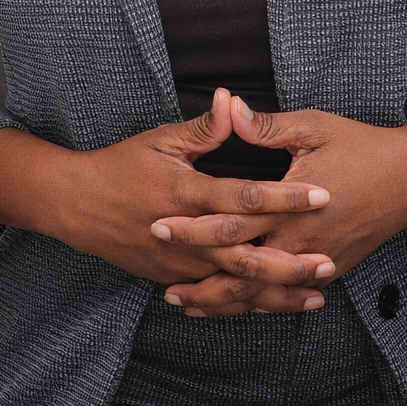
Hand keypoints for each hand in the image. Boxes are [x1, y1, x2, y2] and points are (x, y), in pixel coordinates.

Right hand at [0, 88, 333, 302]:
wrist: (76, 205)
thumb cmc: (121, 165)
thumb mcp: (161, 138)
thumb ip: (204, 127)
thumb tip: (232, 100)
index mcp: (188, 194)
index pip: (246, 196)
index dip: (286, 197)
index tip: (321, 194)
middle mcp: (187, 236)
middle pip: (246, 255)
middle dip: (290, 262)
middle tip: (329, 261)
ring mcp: (179, 265)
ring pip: (235, 286)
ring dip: (277, 292)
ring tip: (315, 293)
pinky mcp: (173, 279)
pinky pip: (216, 296)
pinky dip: (248, 304)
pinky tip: (277, 305)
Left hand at [151, 97, 406, 315]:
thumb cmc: (361, 146)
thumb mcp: (312, 126)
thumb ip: (266, 126)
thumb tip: (229, 106)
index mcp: (290, 205)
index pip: (230, 221)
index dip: (192, 227)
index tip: (158, 226)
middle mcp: (300, 241)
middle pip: (240, 270)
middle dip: (200, 279)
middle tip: (164, 285)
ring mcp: (316, 261)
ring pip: (262, 293)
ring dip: (224, 302)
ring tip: (189, 305)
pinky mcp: (330, 270)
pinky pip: (287, 296)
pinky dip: (258, 305)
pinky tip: (238, 306)